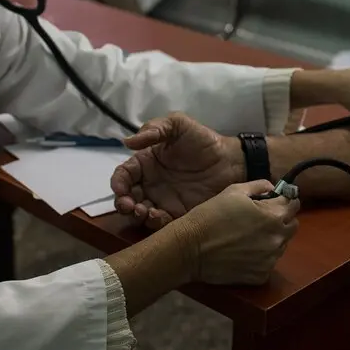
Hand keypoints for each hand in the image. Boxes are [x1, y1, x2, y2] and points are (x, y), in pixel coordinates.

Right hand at [112, 113, 241, 229]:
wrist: (231, 161)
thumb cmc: (202, 141)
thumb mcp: (178, 125)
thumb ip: (154, 128)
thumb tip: (127, 141)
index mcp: (146, 163)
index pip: (123, 174)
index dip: (117, 182)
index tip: (120, 189)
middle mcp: (150, 184)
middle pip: (127, 198)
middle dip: (123, 203)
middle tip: (130, 206)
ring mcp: (163, 201)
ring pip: (140, 213)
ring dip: (137, 215)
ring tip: (144, 212)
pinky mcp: (177, 215)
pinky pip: (161, 224)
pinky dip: (155, 223)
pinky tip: (159, 216)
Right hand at [182, 180, 299, 284]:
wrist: (190, 248)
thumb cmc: (211, 214)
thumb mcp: (234, 191)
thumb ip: (259, 186)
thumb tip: (272, 188)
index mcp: (273, 215)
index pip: (294, 204)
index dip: (284, 200)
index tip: (274, 200)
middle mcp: (277, 239)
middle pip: (292, 225)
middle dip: (281, 219)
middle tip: (261, 219)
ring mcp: (270, 260)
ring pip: (281, 245)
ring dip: (272, 239)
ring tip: (249, 237)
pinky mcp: (261, 276)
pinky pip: (269, 263)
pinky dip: (261, 257)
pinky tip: (244, 253)